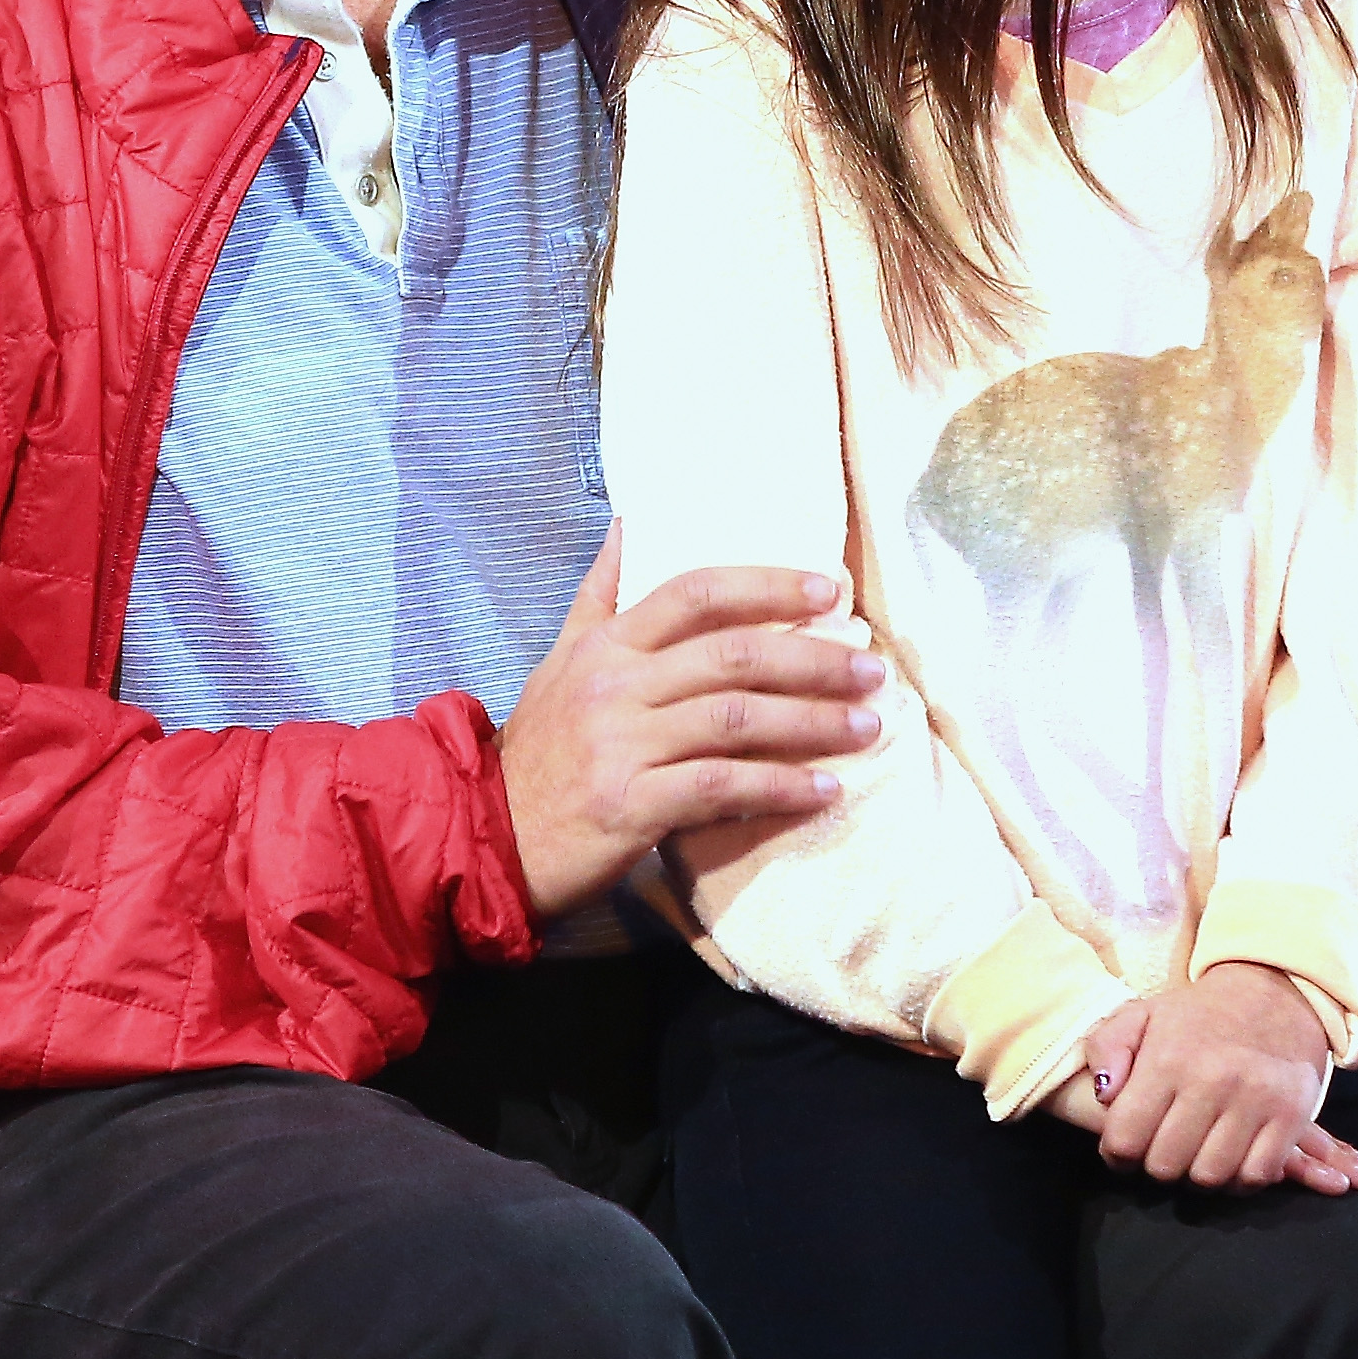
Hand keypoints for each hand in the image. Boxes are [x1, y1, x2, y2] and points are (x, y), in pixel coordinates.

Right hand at [498, 528, 885, 916]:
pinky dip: (780, 787)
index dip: (767, 586)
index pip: (695, 592)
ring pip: (736, 719)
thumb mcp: (561, 659)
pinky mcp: (631, 806)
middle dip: (812, 659)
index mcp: (607, 644)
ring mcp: (621, 744)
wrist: (487, 834)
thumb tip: (630, 524)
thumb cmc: (539, 747)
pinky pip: (721, 788)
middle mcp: (615, 686)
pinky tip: (824, 790)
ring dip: (811, 724)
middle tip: (870, 669)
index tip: (829, 593)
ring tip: (866, 728)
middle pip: (731, 655)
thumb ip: (600, 593)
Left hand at [1076, 1005, 1357, 1196]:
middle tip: (1161, 1151)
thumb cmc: (1198, 1015)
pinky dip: (1238, 1179)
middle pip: (1166, 1166)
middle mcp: (1212, 1081)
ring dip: (1196, 1177)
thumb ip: (1106, 1049)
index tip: (1124, 1150)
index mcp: (1168, 1059)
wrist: (1272, 993)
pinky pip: (1257, 1176)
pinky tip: (1229, 1159)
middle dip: (1155, 1167)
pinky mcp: (1291, 1115)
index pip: (1126, 1139)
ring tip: (1194, 1156)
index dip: (1117, 1156)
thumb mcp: (1140, 1015)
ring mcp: (1256, 1100)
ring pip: (1211, 1177)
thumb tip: (1103, 1096)